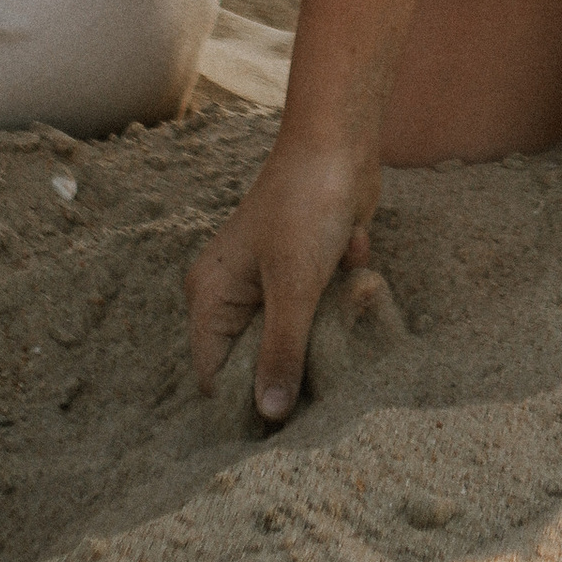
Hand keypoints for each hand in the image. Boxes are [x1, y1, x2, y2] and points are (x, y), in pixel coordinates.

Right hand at [186, 141, 379, 427]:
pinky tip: (351, 249)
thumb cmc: (306, 206)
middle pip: (261, 361)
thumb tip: (269, 415)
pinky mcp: (303, 272)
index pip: (217, 377)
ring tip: (343, 277)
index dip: (250, 402)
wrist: (340, 142)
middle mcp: (232, 295)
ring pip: (300, 336)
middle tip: (332, 338)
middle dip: (304, 351)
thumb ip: (281, 353)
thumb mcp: (293, 287)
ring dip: (331, 315)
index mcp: (211, 297)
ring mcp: (269, 284)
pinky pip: (323, 307)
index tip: (293, 420)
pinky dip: (343, 288)